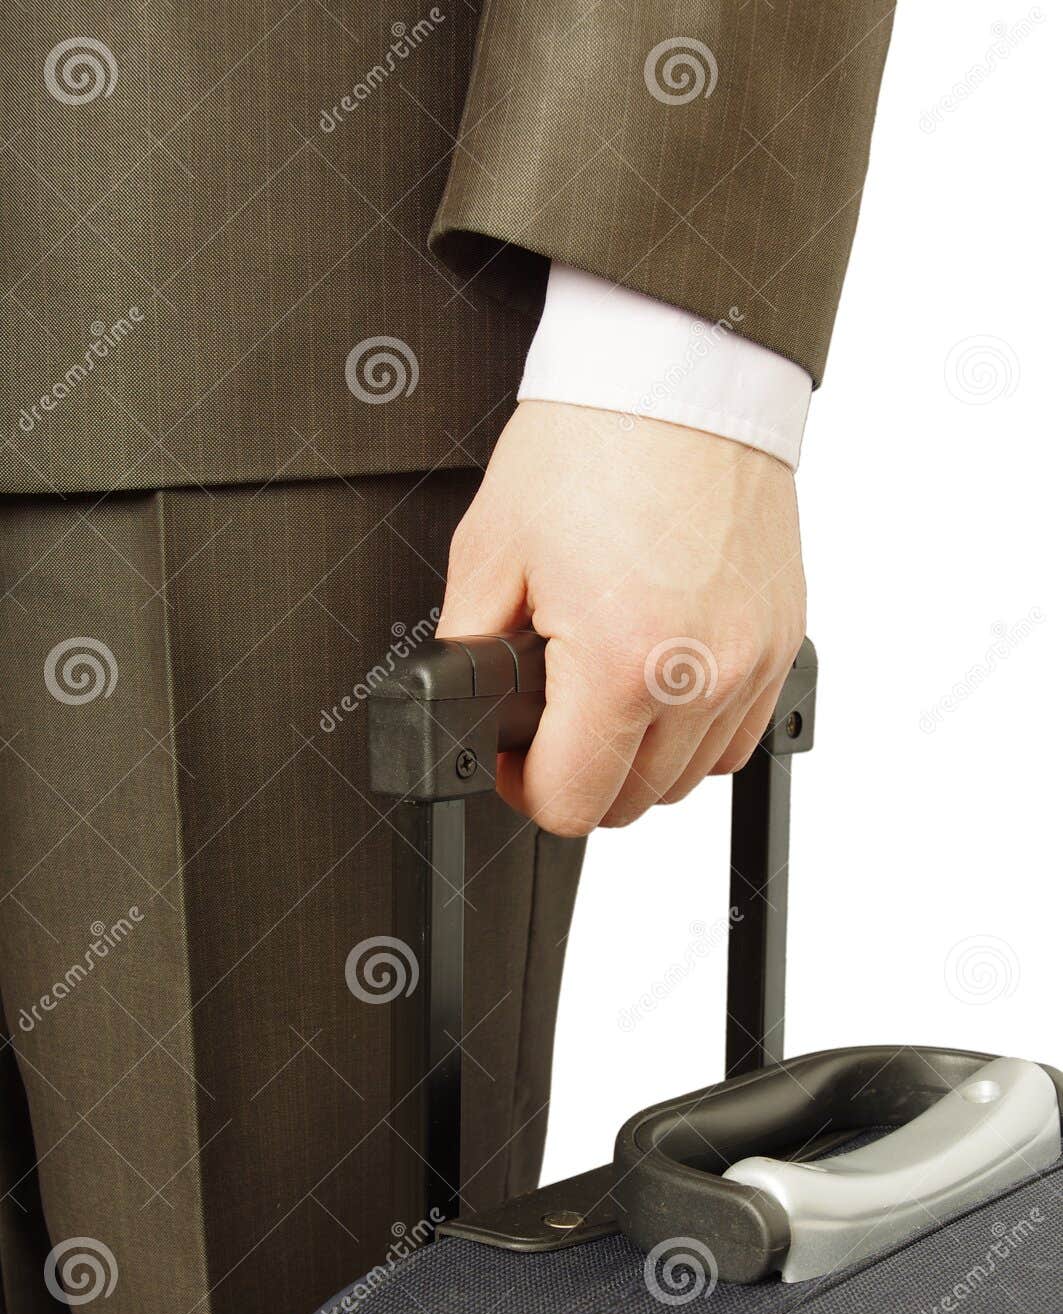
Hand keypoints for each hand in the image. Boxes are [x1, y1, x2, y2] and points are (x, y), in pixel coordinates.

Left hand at [437, 400, 805, 836]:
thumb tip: (469, 706)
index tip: (513, 757)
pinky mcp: (784, 639)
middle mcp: (700, 676)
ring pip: (690, 779)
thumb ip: (469, 649)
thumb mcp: (490, 551)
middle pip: (633, 803)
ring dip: (642, 760)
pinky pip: (739, 735)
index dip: (524, 789)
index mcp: (622, 663)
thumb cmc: (589, 442)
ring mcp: (753, 661)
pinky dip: (697, 730)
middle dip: (580, 776)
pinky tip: (661, 682)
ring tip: (606, 699)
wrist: (676, 373)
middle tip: (550, 725)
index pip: (572, 804)